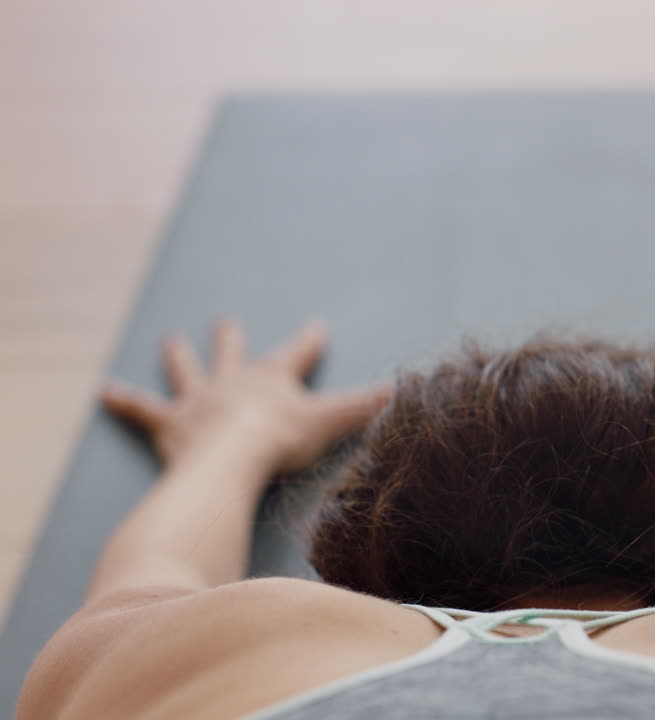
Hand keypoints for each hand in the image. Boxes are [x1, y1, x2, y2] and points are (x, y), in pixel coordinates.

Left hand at [101, 317, 390, 474]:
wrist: (232, 458)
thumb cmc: (282, 440)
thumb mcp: (333, 420)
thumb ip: (369, 407)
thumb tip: (409, 388)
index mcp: (273, 379)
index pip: (296, 354)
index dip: (308, 341)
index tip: (316, 326)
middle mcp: (233, 382)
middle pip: (233, 354)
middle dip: (232, 338)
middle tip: (226, 320)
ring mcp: (199, 401)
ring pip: (187, 372)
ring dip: (180, 357)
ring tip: (170, 341)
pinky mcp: (170, 425)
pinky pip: (144, 410)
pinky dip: (124, 401)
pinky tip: (104, 391)